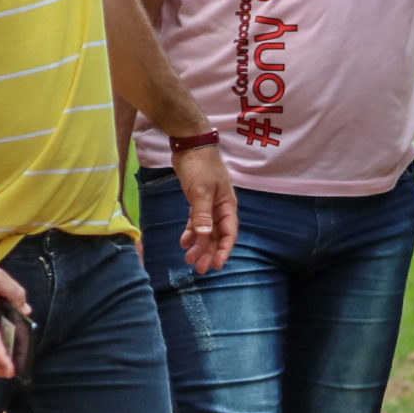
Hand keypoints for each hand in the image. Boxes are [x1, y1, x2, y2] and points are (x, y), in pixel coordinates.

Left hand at [170, 142, 238, 272]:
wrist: (190, 143)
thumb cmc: (200, 165)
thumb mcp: (200, 191)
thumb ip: (202, 214)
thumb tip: (204, 237)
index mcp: (227, 205)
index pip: (229, 233)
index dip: (224, 250)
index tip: (217, 265)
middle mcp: (221, 207)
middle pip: (217, 236)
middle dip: (209, 252)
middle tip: (199, 268)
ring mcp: (209, 204)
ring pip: (206, 231)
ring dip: (199, 245)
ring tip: (188, 259)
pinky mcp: (198, 200)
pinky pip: (197, 222)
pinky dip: (191, 232)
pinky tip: (184, 242)